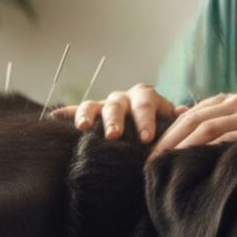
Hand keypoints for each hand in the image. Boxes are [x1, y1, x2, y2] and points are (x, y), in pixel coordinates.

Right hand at [50, 83, 188, 142]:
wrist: (148, 130)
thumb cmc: (161, 130)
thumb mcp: (172, 124)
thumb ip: (177, 121)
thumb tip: (185, 112)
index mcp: (145, 98)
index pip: (145, 104)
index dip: (146, 120)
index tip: (147, 138)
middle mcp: (123, 98)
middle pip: (117, 105)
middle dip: (115, 120)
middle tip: (114, 136)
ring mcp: (103, 105)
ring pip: (93, 105)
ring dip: (87, 115)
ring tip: (83, 128)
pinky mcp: (88, 114)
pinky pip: (72, 111)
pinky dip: (63, 114)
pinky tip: (52, 119)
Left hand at [149, 93, 236, 159]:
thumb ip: (225, 137)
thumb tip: (193, 158)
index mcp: (231, 102)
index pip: (188, 116)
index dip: (166, 136)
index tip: (150, 158)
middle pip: (189, 118)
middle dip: (165, 141)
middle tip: (148, 165)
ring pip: (203, 125)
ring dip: (178, 146)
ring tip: (162, 165)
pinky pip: (226, 135)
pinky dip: (204, 148)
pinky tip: (190, 163)